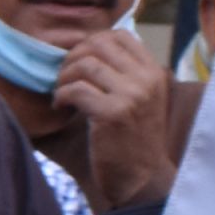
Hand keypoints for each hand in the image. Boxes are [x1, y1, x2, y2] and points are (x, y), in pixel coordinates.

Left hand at [50, 26, 175, 208]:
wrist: (140, 179)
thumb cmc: (133, 139)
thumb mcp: (141, 99)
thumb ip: (125, 73)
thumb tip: (88, 46)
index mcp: (153, 72)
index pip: (120, 36)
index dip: (92, 41)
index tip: (79, 59)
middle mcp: (146, 80)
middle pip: (99, 44)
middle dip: (74, 55)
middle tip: (65, 75)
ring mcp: (131, 96)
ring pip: (85, 64)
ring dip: (64, 77)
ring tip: (62, 93)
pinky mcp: (112, 114)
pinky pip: (76, 89)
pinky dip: (61, 95)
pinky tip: (60, 106)